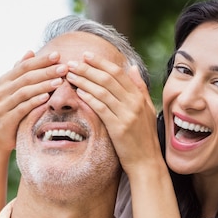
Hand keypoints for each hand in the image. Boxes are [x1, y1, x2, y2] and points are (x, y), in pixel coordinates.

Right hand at [0, 50, 65, 152]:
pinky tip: (46, 98)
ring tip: (59, 81)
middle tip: (64, 67)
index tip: (58, 55)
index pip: (25, 66)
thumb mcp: (12, 90)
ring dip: (43, 85)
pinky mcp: (7, 119)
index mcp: (5, 80)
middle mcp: (2, 90)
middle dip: (46, 71)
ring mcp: (3, 104)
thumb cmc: (8, 110)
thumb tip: (30, 52)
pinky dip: (34, 102)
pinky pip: (22, 108)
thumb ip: (20, 72)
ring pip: (25, 91)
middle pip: (26, 77)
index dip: (41, 60)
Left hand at [65, 52, 160, 173]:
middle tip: (72, 62)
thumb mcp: (146, 109)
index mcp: (139, 96)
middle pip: (108, 79)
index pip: (118, 73)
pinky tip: (79, 92)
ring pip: (102, 91)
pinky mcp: (119, 128)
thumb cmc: (144, 137)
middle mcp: (134, 103)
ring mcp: (127, 115)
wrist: (147, 162)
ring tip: (71, 75)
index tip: (86, 55)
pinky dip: (89, 98)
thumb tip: (132, 67)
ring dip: (84, 81)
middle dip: (88, 68)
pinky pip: (101, 108)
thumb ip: (139, 87)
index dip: (101, 62)